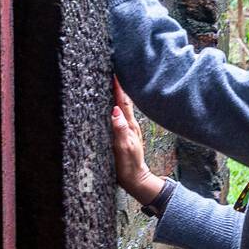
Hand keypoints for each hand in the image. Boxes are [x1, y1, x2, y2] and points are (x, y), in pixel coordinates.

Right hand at [111, 77, 163, 204]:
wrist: (135, 179)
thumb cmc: (128, 165)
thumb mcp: (123, 148)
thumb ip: (120, 130)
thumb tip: (114, 111)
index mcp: (129, 125)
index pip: (122, 102)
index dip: (118, 87)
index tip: (114, 72)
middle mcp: (129, 124)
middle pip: (124, 100)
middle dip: (119, 85)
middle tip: (113, 69)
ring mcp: (128, 128)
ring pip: (122, 106)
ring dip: (118, 93)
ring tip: (113, 80)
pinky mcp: (125, 134)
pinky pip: (120, 115)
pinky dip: (117, 105)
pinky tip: (113, 102)